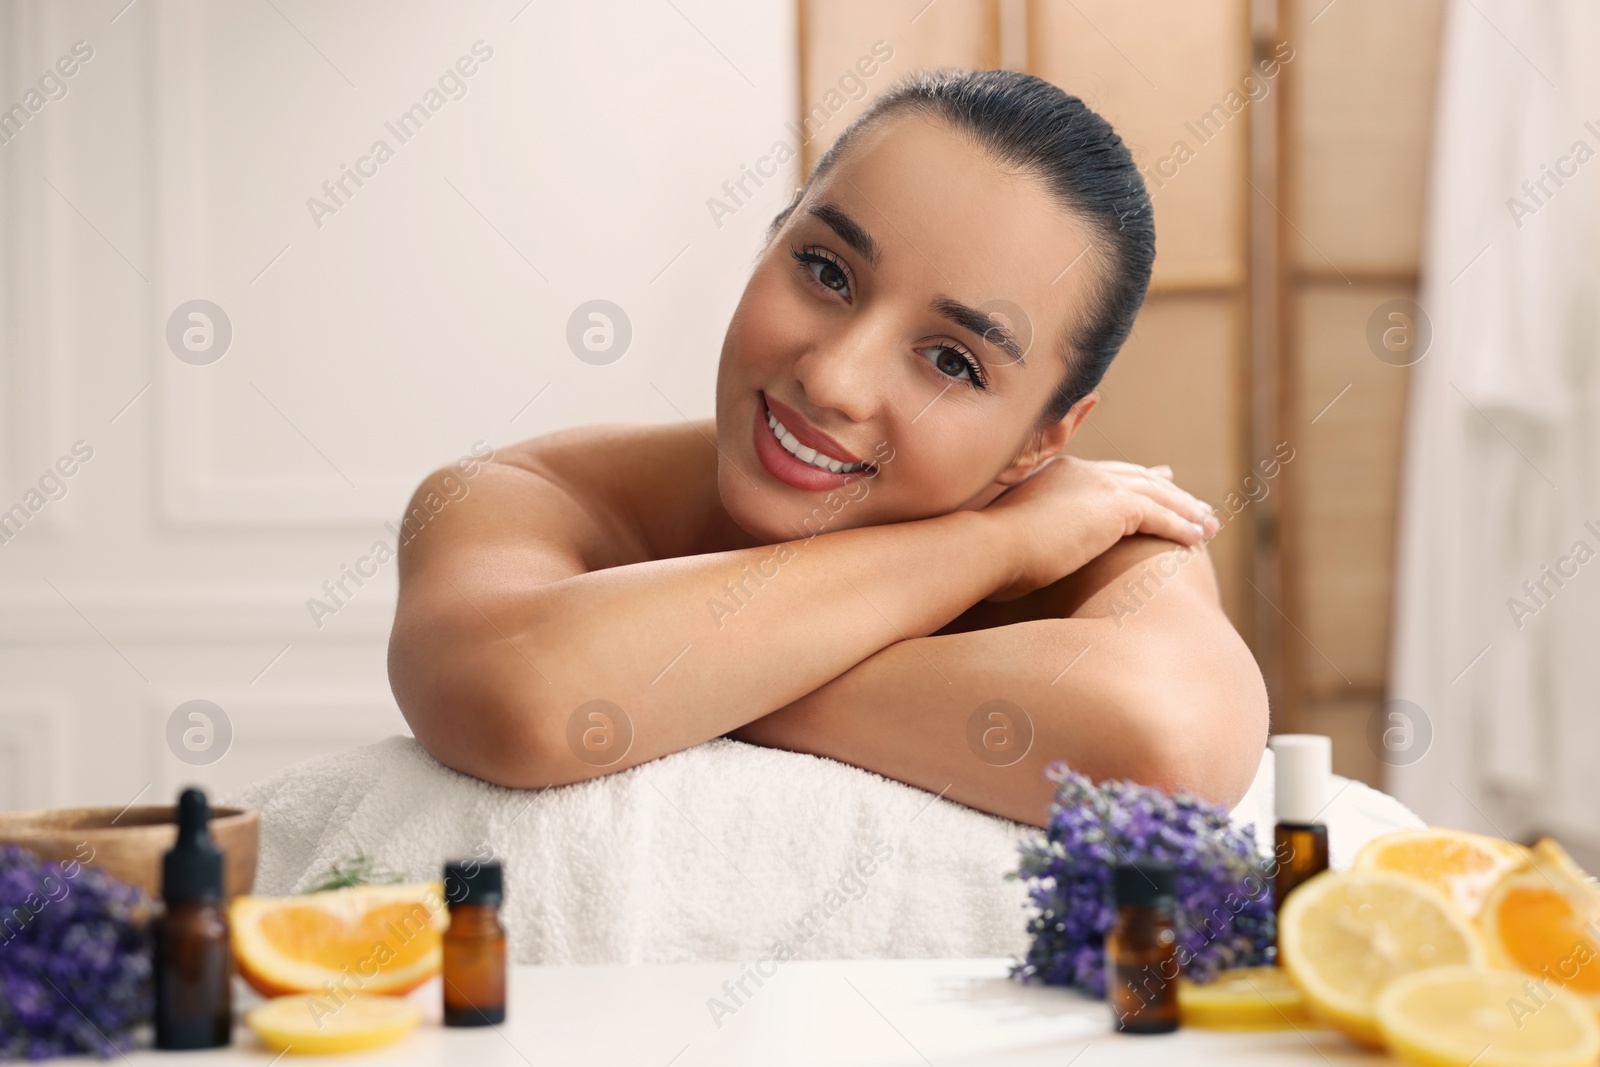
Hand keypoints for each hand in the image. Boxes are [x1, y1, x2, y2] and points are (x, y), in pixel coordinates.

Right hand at [979, 455, 1217, 601]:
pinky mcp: (1115, 507)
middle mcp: (1083, 472)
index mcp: (1059, 474)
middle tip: (1198, 506)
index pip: (1110, 474)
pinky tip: (1199, 540)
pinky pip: (1160, 515)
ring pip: (1158, 494)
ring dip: (1187, 510)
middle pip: (1140, 479)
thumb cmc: (992, 555)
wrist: (991, 546)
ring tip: (1210, 526)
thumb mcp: (1015, 536)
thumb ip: (1035, 533)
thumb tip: (1032, 552)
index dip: (1139, 479)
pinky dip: (1182, 525)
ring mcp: (1099, 486)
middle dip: (1172, 492)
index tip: (1162, 480)